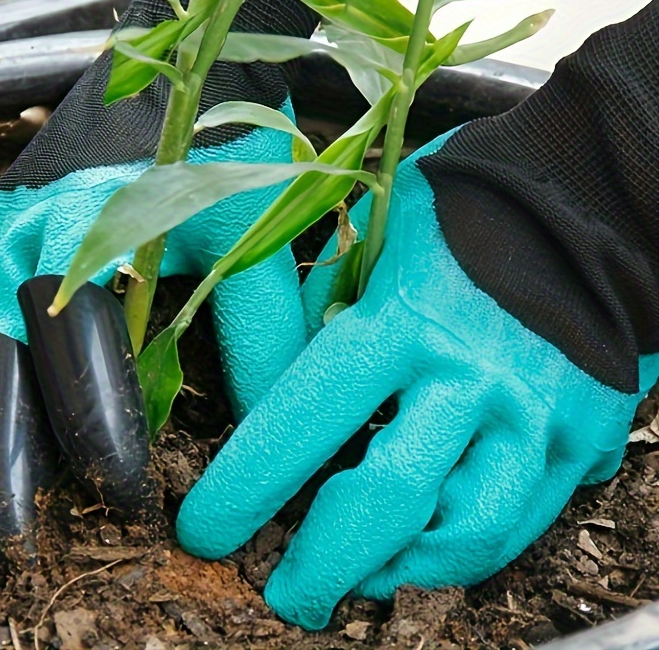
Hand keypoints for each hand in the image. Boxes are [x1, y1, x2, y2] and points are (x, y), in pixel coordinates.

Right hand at [0, 0, 403, 558]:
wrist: (184, 57)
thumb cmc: (224, 136)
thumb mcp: (250, 225)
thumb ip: (258, 327)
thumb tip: (268, 432)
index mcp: (85, 224)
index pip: (79, 352)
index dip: (100, 434)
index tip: (126, 502)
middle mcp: (19, 232)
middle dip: (3, 464)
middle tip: (21, 544)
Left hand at [176, 130, 657, 628]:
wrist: (584, 203)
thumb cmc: (464, 209)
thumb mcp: (377, 231)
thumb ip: (324, 305)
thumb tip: (286, 381)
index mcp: (403, 316)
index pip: (304, 419)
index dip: (246, 487)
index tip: (207, 530)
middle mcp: (471, 374)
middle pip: (384, 501)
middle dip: (321, 565)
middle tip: (285, 593)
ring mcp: (537, 413)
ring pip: (465, 534)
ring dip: (401, 571)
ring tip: (361, 577)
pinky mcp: (588, 436)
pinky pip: (521, 520)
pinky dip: (464, 549)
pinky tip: (426, 547)